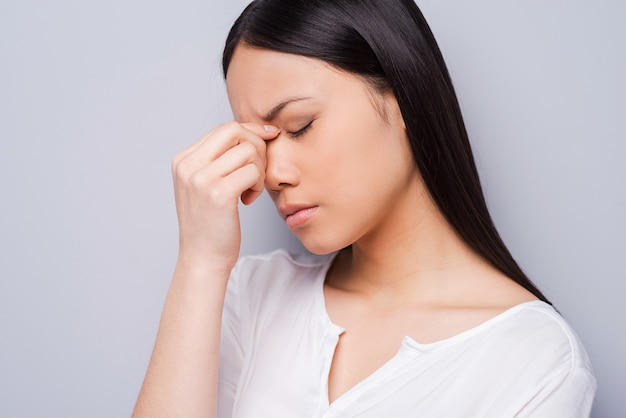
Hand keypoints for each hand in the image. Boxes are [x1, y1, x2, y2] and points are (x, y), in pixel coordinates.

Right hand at [171, 122, 279, 271]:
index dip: (250, 132)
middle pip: (234, 131)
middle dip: (257, 146)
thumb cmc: (210, 224)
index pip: (223, 129)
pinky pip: (253, 171)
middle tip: (258, 171)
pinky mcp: (218, 193)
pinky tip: (249, 200)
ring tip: (251, 190)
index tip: (268, 139)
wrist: (202, 259)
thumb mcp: (205, 185)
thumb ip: (219, 159)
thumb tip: (251, 132)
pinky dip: (259, 184)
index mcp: (183, 160)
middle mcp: (188, 165)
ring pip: (248, 151)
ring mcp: (201, 178)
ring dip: (259, 170)